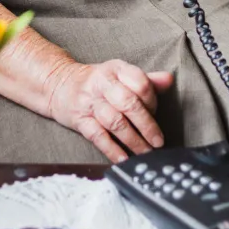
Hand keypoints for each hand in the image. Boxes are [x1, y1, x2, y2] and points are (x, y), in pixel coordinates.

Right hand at [46, 58, 174, 162]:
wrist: (60, 85)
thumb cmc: (97, 82)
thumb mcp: (120, 74)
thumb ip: (146, 80)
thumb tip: (168, 80)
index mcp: (116, 69)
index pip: (140, 83)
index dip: (152, 101)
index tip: (157, 114)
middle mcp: (102, 84)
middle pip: (128, 103)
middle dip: (146, 125)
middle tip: (157, 141)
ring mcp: (89, 102)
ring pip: (115, 122)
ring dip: (133, 140)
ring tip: (145, 153)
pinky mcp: (79, 120)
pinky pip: (97, 136)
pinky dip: (112, 150)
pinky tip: (123, 159)